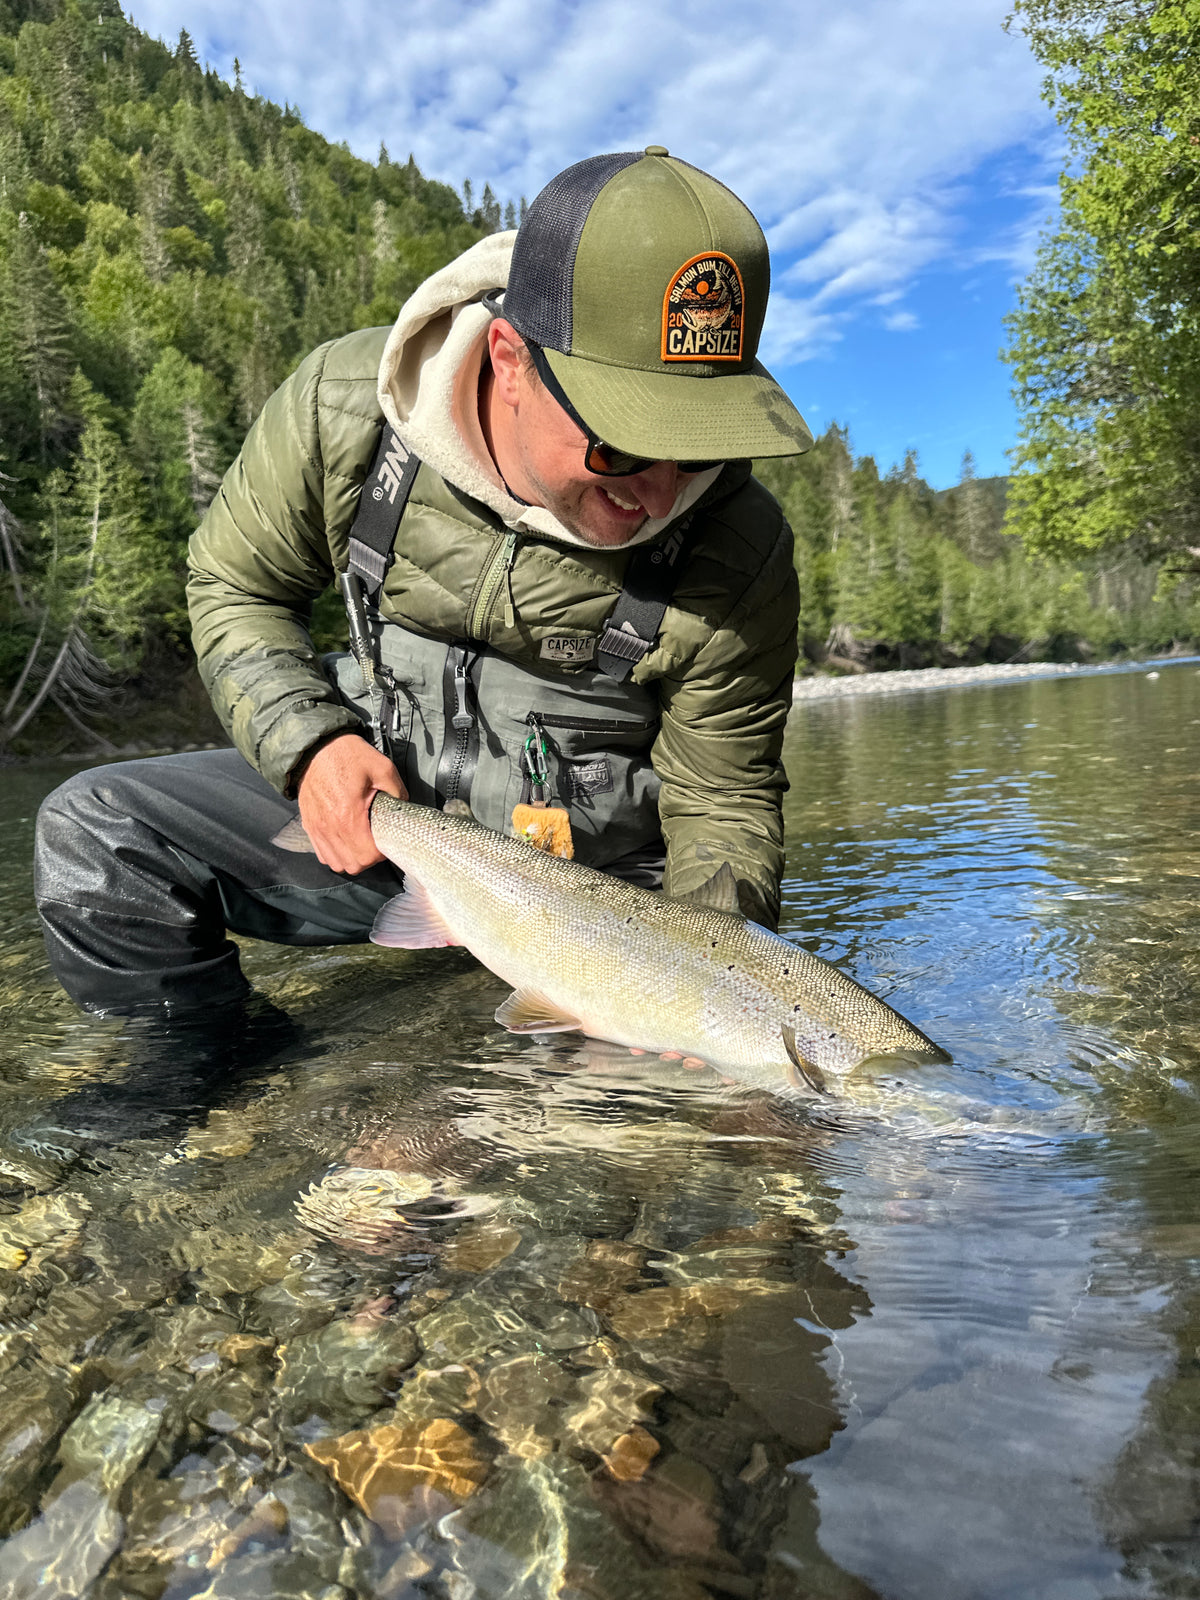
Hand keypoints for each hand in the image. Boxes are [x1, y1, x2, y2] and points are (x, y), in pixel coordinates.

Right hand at [297, 733, 405, 872]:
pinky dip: (335, 853)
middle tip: (375, 841)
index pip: (367, 856)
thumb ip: (398, 791)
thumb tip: (404, 808)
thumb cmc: (346, 755)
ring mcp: (317, 828)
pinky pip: (323, 854)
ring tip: (361, 842)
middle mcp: (329, 826)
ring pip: (337, 863)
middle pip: (353, 865)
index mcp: (348, 815)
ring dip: (351, 858)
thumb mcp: (382, 767)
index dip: (381, 852)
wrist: (315, 747)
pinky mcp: (309, 825)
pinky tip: (345, 839)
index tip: (385, 840)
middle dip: (368, 858)